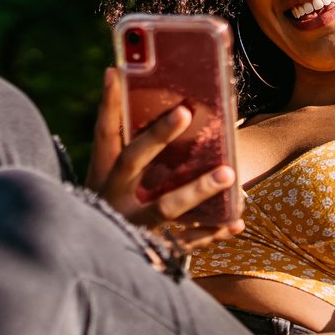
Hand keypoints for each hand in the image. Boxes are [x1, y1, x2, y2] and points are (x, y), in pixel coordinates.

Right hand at [86, 67, 242, 254]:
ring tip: (228, 173)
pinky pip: (186, 241)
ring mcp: (132, 223)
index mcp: (102, 172)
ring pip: (165, 206)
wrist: (99, 263)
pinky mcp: (153, 249)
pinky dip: (212, 232)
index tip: (117, 71)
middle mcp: (113, 196)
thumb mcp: (111, 176)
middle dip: (158, 136)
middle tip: (184, 111)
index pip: (104, 131)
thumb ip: (126, 140)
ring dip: (197, 189)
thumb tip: (130, 81)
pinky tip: (235, 222)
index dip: (109, 102)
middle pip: (133, 160)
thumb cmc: (118, 204)